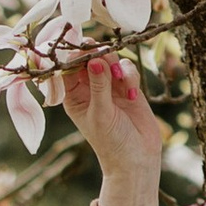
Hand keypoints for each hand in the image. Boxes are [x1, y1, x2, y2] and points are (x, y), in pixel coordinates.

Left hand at [59, 54, 165, 205]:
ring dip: (116, 65)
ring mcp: (108, 85)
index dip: (73, 54)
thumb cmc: (111, 142)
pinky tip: (132, 94)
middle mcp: (88, 87)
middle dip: (98, 55)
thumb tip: (94, 60)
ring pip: (109, 58)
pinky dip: (130, 75)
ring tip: (121, 80)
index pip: (67, 67)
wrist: (137, 158)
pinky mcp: (126, 85)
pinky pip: (126, 67)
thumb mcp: (101, 114)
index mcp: (72, 95)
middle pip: (89, 57)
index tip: (83, 46)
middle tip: (106, 61)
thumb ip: (98, 85)